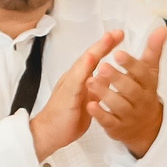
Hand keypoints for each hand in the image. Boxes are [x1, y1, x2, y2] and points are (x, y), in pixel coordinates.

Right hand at [30, 31, 122, 159]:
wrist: (48, 134)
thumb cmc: (67, 118)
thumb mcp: (87, 100)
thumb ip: (96, 88)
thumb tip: (108, 79)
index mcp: (79, 80)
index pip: (93, 59)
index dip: (106, 47)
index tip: (119, 36)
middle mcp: (73, 78)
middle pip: (89, 56)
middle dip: (104, 43)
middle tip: (118, 32)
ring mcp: (69, 85)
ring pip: (83, 64)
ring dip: (96, 50)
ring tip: (107, 38)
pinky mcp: (66, 95)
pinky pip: (75, 81)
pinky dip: (83, 69)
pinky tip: (90, 59)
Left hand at [88, 26, 166, 156]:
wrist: (146, 129)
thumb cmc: (144, 93)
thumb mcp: (150, 72)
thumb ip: (153, 51)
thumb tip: (162, 29)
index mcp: (148, 85)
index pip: (141, 73)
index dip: (130, 64)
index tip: (118, 53)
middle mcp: (141, 100)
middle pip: (130, 90)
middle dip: (116, 78)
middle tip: (102, 66)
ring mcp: (129, 115)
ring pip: (118, 105)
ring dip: (104, 93)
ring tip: (90, 81)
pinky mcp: (118, 128)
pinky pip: (109, 122)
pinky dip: (99, 114)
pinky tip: (89, 104)